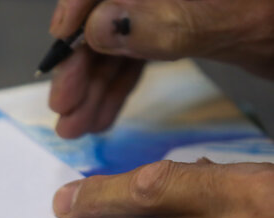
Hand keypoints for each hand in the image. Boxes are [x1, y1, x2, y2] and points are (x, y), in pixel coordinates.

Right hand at [48, 0, 273, 137]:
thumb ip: (167, 20)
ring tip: (78, 124)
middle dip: (84, 66)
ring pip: (121, 43)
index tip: (59, 47)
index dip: (77, 10)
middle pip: (109, 16)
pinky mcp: (182, 27)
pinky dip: (121, 87)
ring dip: (97, 86)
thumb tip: (100, 26)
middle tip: (64, 108)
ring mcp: (173, 4)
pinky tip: (103, 114)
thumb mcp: (238, 19)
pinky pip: (139, 56)